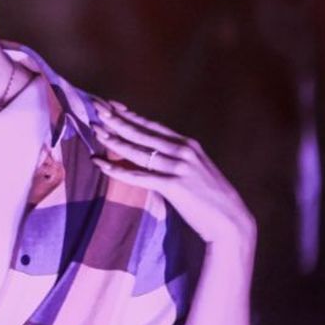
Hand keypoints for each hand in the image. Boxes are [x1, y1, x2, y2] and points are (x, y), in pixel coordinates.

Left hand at [87, 97, 255, 251]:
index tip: (112, 104)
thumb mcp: (195, 169)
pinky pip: (138, 176)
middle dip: (117, 119)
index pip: (153, 125)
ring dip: (114, 140)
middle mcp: (183, 151)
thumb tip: (152, 153)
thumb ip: (176, 158)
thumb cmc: (210, 198)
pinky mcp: (173, 186)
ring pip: (138, 151)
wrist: (230, 220)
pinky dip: (116, 170)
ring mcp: (178, 167)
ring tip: (95, 131)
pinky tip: (99, 163)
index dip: (130, 115)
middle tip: (96, 107)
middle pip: (142, 132)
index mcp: (188, 145)